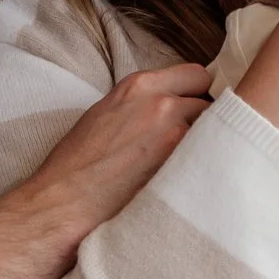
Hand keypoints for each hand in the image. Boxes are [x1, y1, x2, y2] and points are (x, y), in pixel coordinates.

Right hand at [11, 65, 210, 247]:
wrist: (63, 204)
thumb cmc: (76, 166)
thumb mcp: (105, 114)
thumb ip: (140, 104)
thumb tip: (169, 107)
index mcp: (138, 85)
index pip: (197, 75)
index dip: (198, 95)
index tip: (193, 111)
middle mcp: (160, 102)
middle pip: (210, 103)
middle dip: (205, 122)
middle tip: (191, 145)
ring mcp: (174, 134)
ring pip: (215, 132)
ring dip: (207, 146)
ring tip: (187, 166)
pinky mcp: (182, 165)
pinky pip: (212, 159)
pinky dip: (204, 169)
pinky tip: (187, 182)